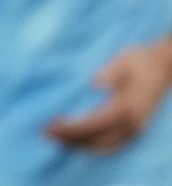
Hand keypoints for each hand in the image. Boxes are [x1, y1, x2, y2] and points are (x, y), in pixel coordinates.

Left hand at [46, 38, 171, 153]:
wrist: (166, 66)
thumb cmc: (141, 60)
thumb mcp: (125, 59)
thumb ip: (111, 72)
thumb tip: (95, 83)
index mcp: (128, 107)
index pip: (94, 124)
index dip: (71, 129)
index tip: (50, 126)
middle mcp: (133, 123)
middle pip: (96, 141)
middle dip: (70, 140)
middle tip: (45, 133)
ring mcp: (136, 129)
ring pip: (103, 147)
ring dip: (79, 145)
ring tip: (56, 136)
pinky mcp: (135, 130)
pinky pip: (111, 145)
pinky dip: (92, 145)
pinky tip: (76, 139)